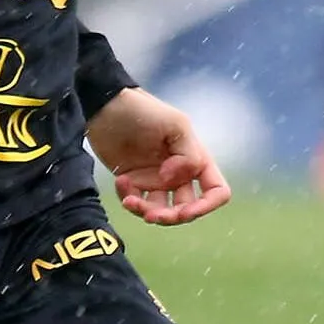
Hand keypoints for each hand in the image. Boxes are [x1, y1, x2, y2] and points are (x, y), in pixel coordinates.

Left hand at [86, 87, 230, 225]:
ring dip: (146, 212)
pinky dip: (128, 198)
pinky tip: (120, 182)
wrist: (106, 106)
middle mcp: (180, 173)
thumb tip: (173, 181)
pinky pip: (136, 201)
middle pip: (186, 209)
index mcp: (196, 159)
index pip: (217, 191)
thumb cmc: (144, 111)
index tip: (185, 211)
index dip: (206, 206)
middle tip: (151, 215)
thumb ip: (188, 155)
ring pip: (160, 210)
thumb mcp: (175, 125)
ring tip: (130, 201)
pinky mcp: (134, 181)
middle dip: (170, 217)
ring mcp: (156, 179)